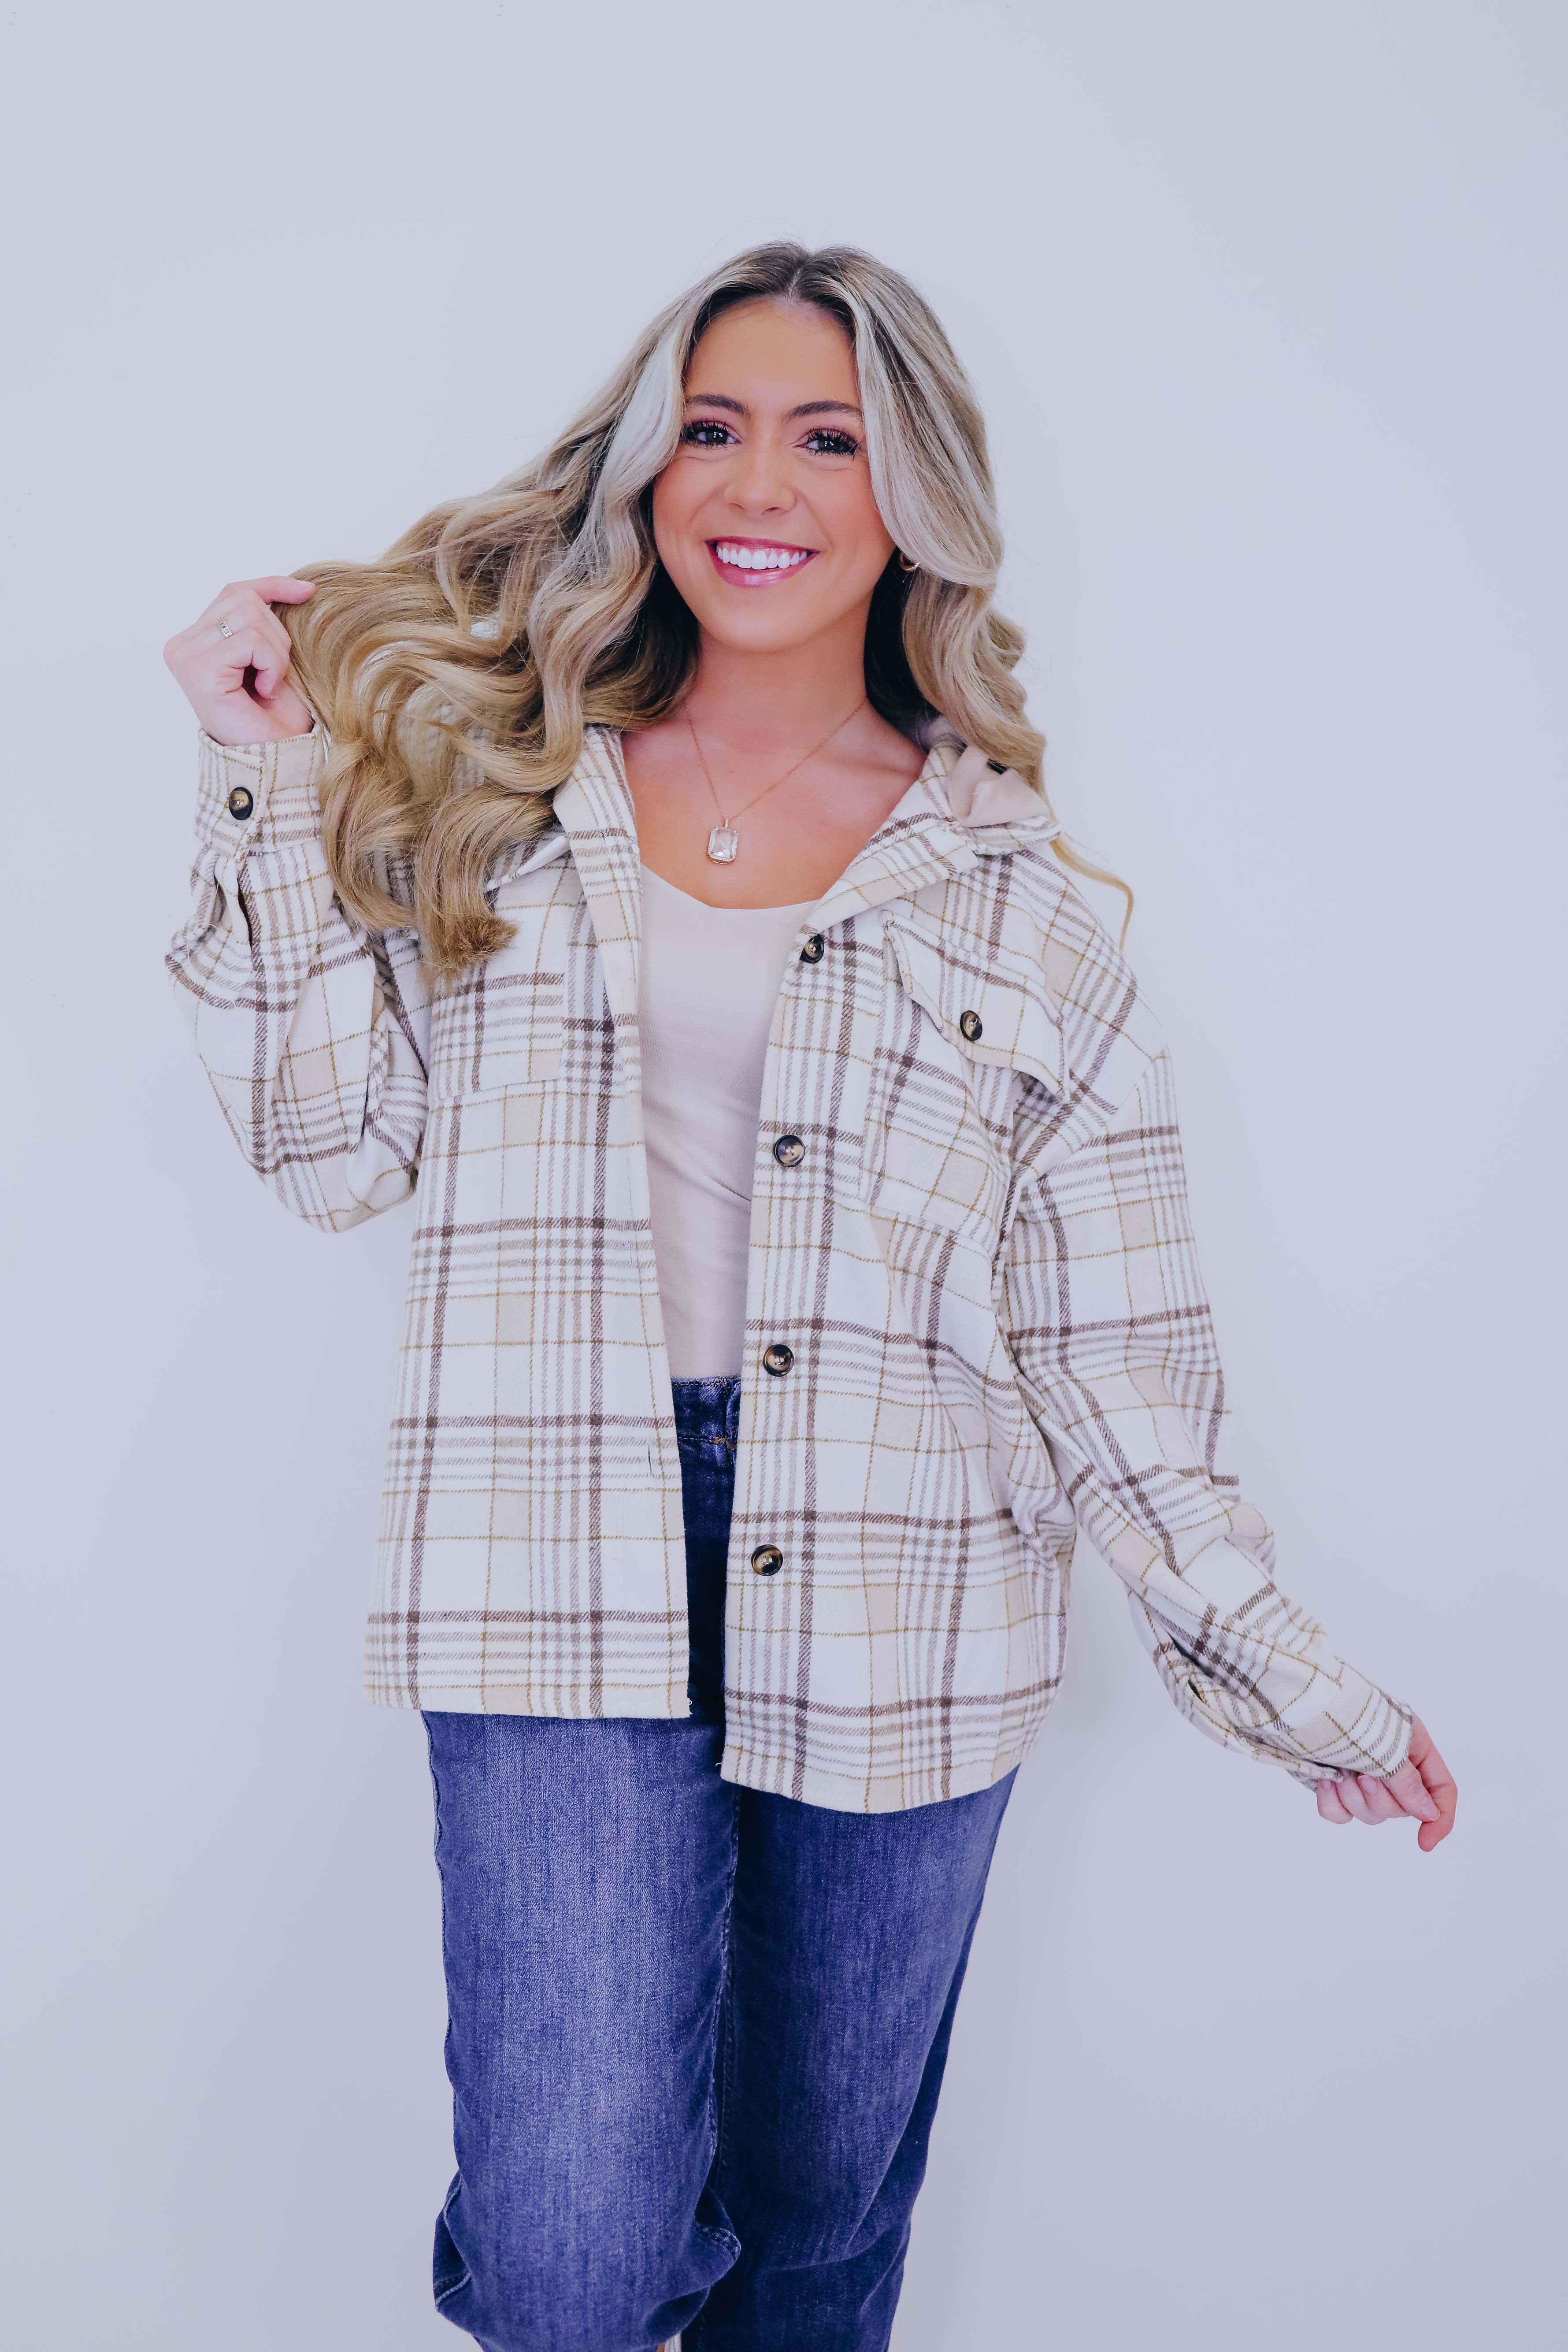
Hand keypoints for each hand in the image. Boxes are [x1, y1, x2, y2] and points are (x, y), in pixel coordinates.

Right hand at [164, 576, 315, 744]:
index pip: (235, 592)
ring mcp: (185, 655)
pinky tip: (264, 690)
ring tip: (269, 683)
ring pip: (249, 616)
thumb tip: (294, 586)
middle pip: (243, 599)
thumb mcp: (274, 658)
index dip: (273, 586)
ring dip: (275, 651)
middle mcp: (182, 645)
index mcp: (194, 640)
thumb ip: (265, 621)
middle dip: (276, 633)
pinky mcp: (197, 668)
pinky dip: (270, 664)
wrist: (273, 759)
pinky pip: (250, 641)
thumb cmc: (274, 716)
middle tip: (275, 673)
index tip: (308, 591)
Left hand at [1315, 1713, 1455, 1850]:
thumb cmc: (1344, 1711)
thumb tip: (1430, 1813)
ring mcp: (1361, 1773)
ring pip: (1370, 1813)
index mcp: (1414, 1746)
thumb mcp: (1385, 1746)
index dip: (1440, 1818)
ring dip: (1354, 1797)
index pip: (1441, 1789)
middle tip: (1363, 1775)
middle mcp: (1392, 1761)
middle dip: (1380, 1797)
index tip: (1424, 1843)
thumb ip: (1408, 1782)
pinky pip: (1341, 1813)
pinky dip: (1333, 1802)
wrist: (1297, 1702)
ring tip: (1342, 1771)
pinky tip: (1325, 1780)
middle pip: (1402, 1807)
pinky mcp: (1335, 1782)